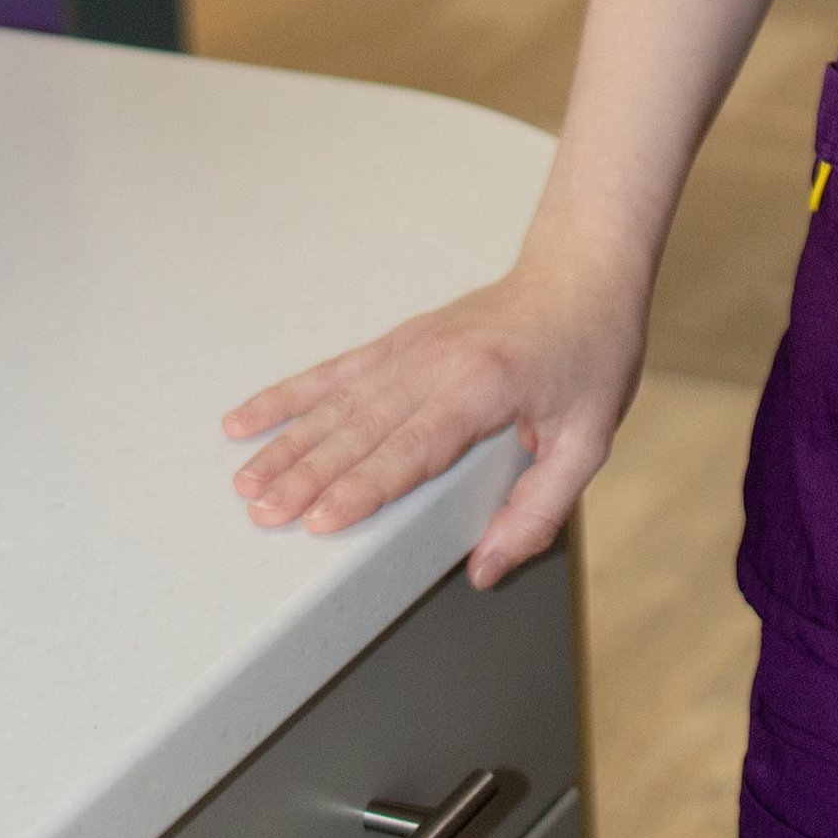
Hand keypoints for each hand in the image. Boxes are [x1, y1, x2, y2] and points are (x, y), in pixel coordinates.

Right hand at [221, 245, 646, 587]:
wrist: (583, 268)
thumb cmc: (591, 349)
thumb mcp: (588, 438)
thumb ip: (539, 509)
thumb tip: (486, 569)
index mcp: (482, 387)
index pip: (411, 448)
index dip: (362, 488)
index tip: (318, 519)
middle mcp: (437, 363)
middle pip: (360, 429)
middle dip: (307, 475)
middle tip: (262, 515)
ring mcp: (413, 347)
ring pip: (336, 402)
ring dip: (287, 442)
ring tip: (245, 482)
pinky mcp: (401, 340)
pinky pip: (336, 370)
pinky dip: (289, 394)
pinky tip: (248, 416)